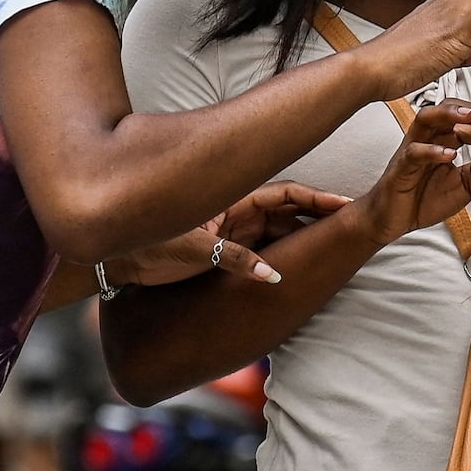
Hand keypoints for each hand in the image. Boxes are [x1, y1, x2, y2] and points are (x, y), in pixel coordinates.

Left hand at [108, 182, 354, 286]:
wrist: (120, 260)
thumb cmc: (151, 244)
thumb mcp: (194, 249)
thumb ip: (235, 260)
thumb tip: (274, 276)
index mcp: (231, 202)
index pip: (284, 195)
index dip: (316, 199)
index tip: (344, 204)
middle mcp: (236, 213)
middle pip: (288, 211)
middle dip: (318, 216)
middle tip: (350, 224)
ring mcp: (233, 231)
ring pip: (278, 230)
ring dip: (304, 235)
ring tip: (335, 242)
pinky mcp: (226, 249)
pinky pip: (264, 249)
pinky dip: (284, 254)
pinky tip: (303, 262)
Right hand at [356, 100, 470, 243]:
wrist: (393, 220)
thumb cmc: (423, 199)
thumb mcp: (465, 184)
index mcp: (444, 141)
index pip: (469, 122)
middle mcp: (428, 139)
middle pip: (448, 110)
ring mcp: (413, 149)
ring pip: (427, 119)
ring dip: (449, 114)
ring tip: (470, 118)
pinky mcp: (402, 166)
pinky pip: (414, 151)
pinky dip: (432, 150)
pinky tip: (448, 155)